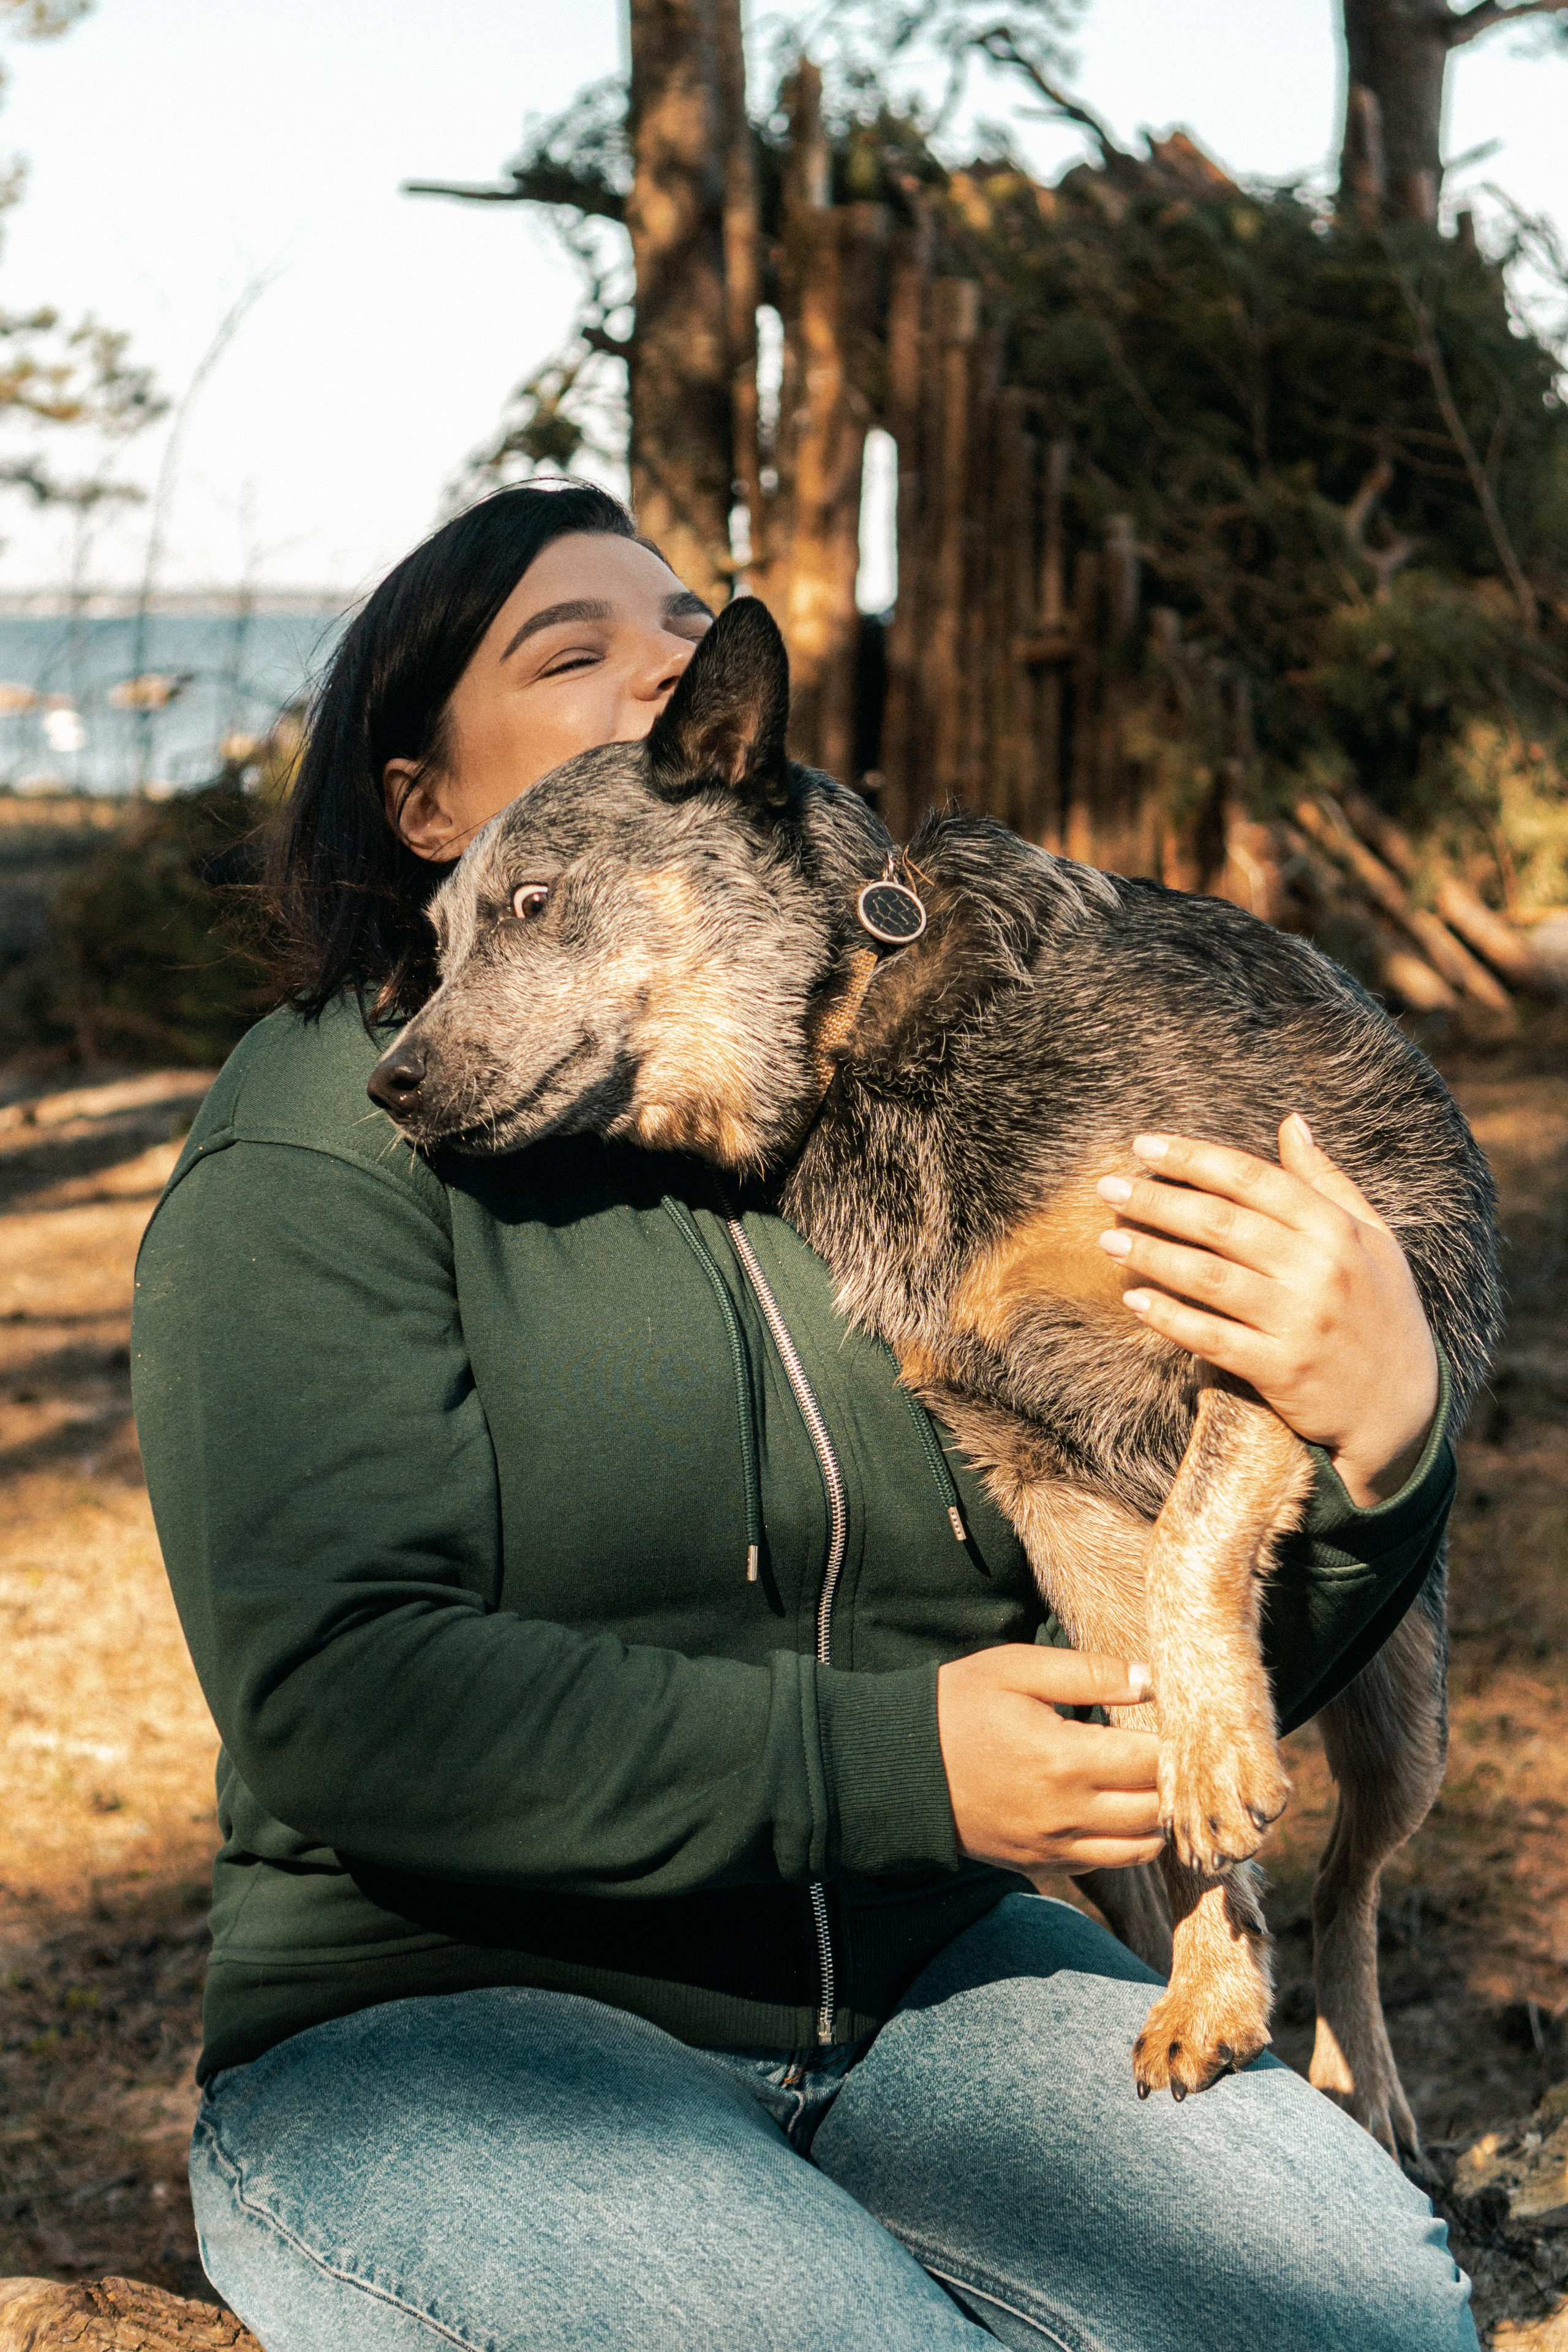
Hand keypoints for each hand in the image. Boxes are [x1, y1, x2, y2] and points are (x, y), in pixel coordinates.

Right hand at [936, 1646, 1163, 1874]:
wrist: (898, 1767)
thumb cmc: (956, 1706)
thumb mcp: (1016, 1669)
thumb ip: (1088, 1672)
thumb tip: (1151, 1681)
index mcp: (1064, 1759)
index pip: (1153, 1761)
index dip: (1176, 1742)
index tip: (1179, 1723)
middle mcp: (1066, 1813)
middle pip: (1156, 1809)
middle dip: (1173, 1780)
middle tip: (1174, 1752)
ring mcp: (1053, 1846)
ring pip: (1140, 1847)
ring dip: (1156, 1817)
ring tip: (1151, 1782)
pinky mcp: (1040, 1864)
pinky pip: (1105, 1864)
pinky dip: (1125, 1842)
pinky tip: (1119, 1810)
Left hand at [1095, 1114, 1438, 1506]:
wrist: (1402, 1408)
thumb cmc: (1381, 1312)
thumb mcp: (1374, 1239)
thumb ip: (1328, 1182)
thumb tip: (1292, 1123)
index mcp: (1337, 1231)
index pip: (1252, 1180)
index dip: (1193, 1158)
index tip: (1144, 1144)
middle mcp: (1320, 1271)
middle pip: (1222, 1224)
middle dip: (1157, 1201)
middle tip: (1108, 1187)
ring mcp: (1300, 1323)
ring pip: (1209, 1278)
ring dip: (1153, 1254)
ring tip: (1109, 1238)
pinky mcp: (1282, 1371)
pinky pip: (1213, 1338)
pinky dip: (1170, 1317)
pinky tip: (1135, 1299)